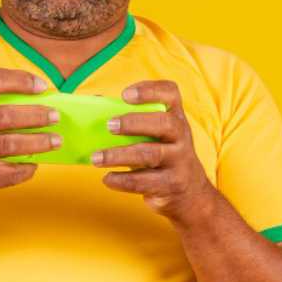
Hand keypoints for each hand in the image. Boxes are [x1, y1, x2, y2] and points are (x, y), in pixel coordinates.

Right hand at [0, 68, 60, 204]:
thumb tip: (36, 102)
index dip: (19, 80)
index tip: (41, 86)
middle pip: (7, 116)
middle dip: (36, 115)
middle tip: (56, 116)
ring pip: (11, 145)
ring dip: (39, 142)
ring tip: (56, 141)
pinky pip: (9, 173)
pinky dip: (26, 169)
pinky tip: (33, 165)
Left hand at [91, 80, 215, 222]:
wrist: (188, 191)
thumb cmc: (160, 154)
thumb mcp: (153, 135)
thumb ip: (131, 121)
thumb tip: (93, 107)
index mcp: (175, 116)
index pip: (170, 93)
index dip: (150, 90)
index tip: (125, 94)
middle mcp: (181, 136)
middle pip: (164, 123)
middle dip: (134, 123)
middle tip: (109, 125)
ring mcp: (179, 161)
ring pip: (151, 154)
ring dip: (118, 155)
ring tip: (96, 158)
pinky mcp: (171, 184)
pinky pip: (145, 182)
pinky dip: (122, 180)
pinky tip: (107, 178)